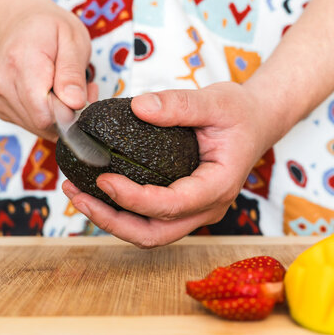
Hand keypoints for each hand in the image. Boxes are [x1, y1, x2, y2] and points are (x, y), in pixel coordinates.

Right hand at [0, 2, 96, 140]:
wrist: (15, 21)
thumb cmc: (47, 28)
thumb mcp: (72, 40)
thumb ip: (73, 74)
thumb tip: (75, 103)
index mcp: (22, 64)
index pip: (46, 113)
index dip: (71, 112)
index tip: (84, 93)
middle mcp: (4, 84)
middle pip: (43, 123)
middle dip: (68, 113)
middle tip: (80, 89)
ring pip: (38, 127)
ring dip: (59, 115)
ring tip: (66, 88)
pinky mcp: (2, 107)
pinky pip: (31, 124)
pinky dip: (48, 115)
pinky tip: (53, 94)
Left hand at [62, 82, 277, 247]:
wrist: (256, 123)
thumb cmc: (240, 113)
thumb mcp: (215, 100)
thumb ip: (179, 104)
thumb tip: (139, 107)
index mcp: (218, 186)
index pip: (171, 205)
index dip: (134, 199)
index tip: (102, 179)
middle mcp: (208, 207)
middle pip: (155, 234)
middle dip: (112, 221)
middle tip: (77, 196)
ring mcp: (196, 211)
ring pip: (150, 234)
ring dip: (112, 221)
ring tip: (78, 196)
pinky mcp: (185, 206)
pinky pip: (152, 221)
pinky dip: (123, 214)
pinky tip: (98, 194)